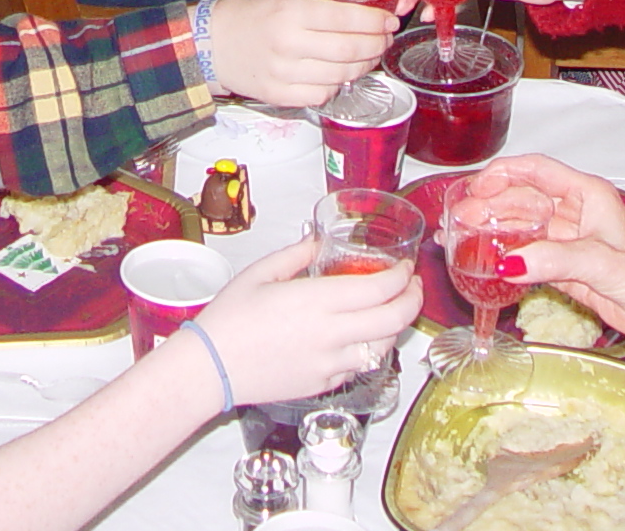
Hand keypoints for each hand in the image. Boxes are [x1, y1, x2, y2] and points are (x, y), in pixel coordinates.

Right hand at [188, 237, 422, 409]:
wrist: (211, 369)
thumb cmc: (229, 320)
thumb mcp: (260, 273)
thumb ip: (297, 254)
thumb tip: (318, 240)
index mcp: (317, 301)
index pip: (380, 288)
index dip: (401, 276)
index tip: (404, 266)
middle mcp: (331, 334)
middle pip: (394, 319)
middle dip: (413, 299)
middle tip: (412, 286)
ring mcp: (330, 364)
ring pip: (383, 347)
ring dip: (395, 326)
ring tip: (391, 310)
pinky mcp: (324, 384)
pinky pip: (359, 366)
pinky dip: (369, 349)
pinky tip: (360, 335)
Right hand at [204, 0, 399, 105]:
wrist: (210, 46)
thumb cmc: (245, 13)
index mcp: (289, 13)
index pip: (345, 18)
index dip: (374, 21)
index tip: (389, 20)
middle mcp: (288, 46)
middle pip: (349, 51)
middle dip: (376, 45)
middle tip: (385, 38)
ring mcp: (284, 75)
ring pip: (341, 76)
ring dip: (363, 66)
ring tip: (370, 55)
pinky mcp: (280, 96)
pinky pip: (322, 95)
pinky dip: (338, 84)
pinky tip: (341, 72)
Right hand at [461, 155, 624, 338]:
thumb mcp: (606, 263)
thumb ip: (558, 260)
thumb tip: (515, 261)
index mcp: (588, 195)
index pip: (538, 172)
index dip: (504, 174)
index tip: (477, 186)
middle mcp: (574, 213)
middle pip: (521, 199)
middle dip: (488, 206)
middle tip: (459, 218)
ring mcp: (566, 241)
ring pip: (519, 227)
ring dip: (490, 231)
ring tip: (460, 237)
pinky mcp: (561, 268)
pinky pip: (525, 256)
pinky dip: (502, 257)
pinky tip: (483, 260)